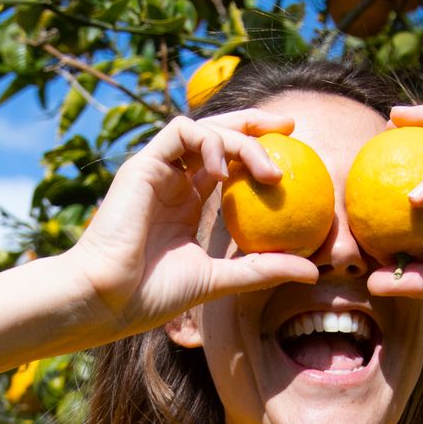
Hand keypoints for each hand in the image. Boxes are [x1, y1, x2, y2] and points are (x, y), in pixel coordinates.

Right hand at [68, 109, 317, 340]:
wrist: (108, 299)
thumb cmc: (153, 295)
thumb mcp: (220, 279)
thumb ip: (262, 269)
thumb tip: (313, 271)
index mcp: (187, 202)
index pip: (226, 163)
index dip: (258, 151)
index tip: (294, 156)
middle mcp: (173, 180)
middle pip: (217, 135)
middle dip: (255, 124)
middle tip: (292, 128)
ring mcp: (157, 170)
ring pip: (204, 129)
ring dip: (240, 140)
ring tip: (267, 173)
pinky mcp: (143, 165)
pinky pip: (180, 132)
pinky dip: (207, 142)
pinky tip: (223, 170)